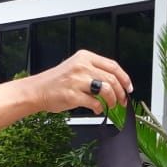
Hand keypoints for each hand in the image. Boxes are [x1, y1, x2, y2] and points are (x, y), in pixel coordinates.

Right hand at [0, 50, 134, 149]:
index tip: (129, 88)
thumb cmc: (57, 82)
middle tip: (122, 102)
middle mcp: (82, 66)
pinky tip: (96, 110)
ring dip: (112, 101)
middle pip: (112, 79)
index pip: (113, 66)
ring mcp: (77, 80)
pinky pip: (95, 103)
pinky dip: (99, 109)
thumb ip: (94, 72)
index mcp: (85, 57)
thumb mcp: (76, 68)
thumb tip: (116, 85)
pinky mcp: (73, 95)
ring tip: (110, 106)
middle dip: (121, 93)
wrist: (37, 90)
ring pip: (106, 90)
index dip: (124, 78)